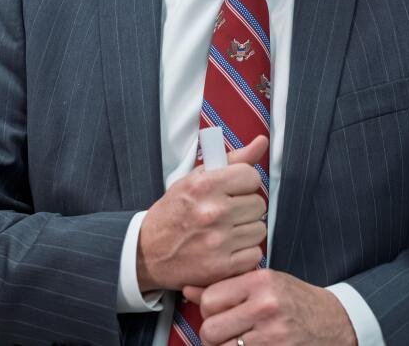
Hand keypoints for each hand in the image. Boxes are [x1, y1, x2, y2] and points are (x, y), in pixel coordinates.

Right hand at [136, 136, 268, 290]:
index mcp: (205, 186)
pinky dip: (245, 253)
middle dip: (246, 208)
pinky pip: (255, 254)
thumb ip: (232, 160)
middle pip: (259, 204)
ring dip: (247, 231)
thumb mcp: (195, 179)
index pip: (252, 177)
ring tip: (226, 231)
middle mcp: (212, 212)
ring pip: (260, 230)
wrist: (146, 252)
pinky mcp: (220, 267)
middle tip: (226, 213)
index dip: (244, 184)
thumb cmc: (174, 212)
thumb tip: (262, 142)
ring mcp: (217, 242)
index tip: (232, 191)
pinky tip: (227, 249)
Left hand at [184, 269, 357, 345]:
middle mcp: (266, 306)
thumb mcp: (266, 283)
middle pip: (210, 329)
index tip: (218, 311)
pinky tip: (251, 345)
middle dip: (213, 334)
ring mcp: (271, 334)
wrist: (334, 322)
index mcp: (261, 282)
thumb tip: (189, 289)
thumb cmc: (297, 301)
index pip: (209, 299)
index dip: (209, 309)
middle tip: (227, 331)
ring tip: (240, 340)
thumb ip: (227, 286)